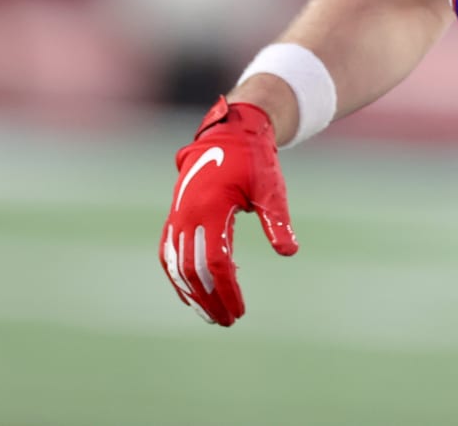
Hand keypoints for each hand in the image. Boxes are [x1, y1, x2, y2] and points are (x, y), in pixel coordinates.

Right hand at [159, 96, 298, 325]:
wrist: (229, 135)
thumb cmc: (255, 161)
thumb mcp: (271, 188)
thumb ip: (277, 220)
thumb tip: (288, 251)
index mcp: (211, 207)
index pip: (216, 262)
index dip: (227, 290)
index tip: (239, 309)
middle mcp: (188, 214)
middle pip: (194, 270)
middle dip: (209, 299)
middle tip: (227, 321)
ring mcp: (178, 216)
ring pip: (177, 265)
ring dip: (192, 294)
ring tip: (210, 316)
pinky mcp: (175, 216)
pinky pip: (169, 253)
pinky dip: (177, 277)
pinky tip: (189, 295)